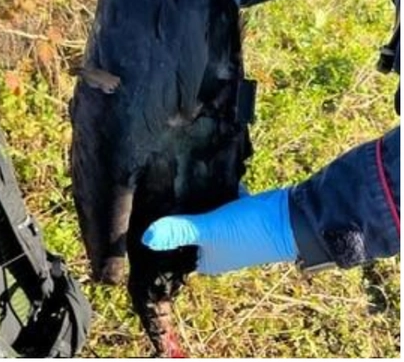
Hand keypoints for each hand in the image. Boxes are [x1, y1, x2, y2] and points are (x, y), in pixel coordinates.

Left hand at [142, 188, 296, 273]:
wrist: (293, 219)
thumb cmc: (250, 230)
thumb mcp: (210, 228)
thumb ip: (180, 231)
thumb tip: (146, 239)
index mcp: (206, 260)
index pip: (173, 251)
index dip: (159, 237)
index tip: (139, 216)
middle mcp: (217, 248)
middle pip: (187, 230)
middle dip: (172, 214)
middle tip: (150, 190)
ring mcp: (230, 230)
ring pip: (202, 213)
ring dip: (190, 200)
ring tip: (166, 178)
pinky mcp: (241, 212)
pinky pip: (219, 199)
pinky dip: (210, 189)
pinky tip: (196, 172)